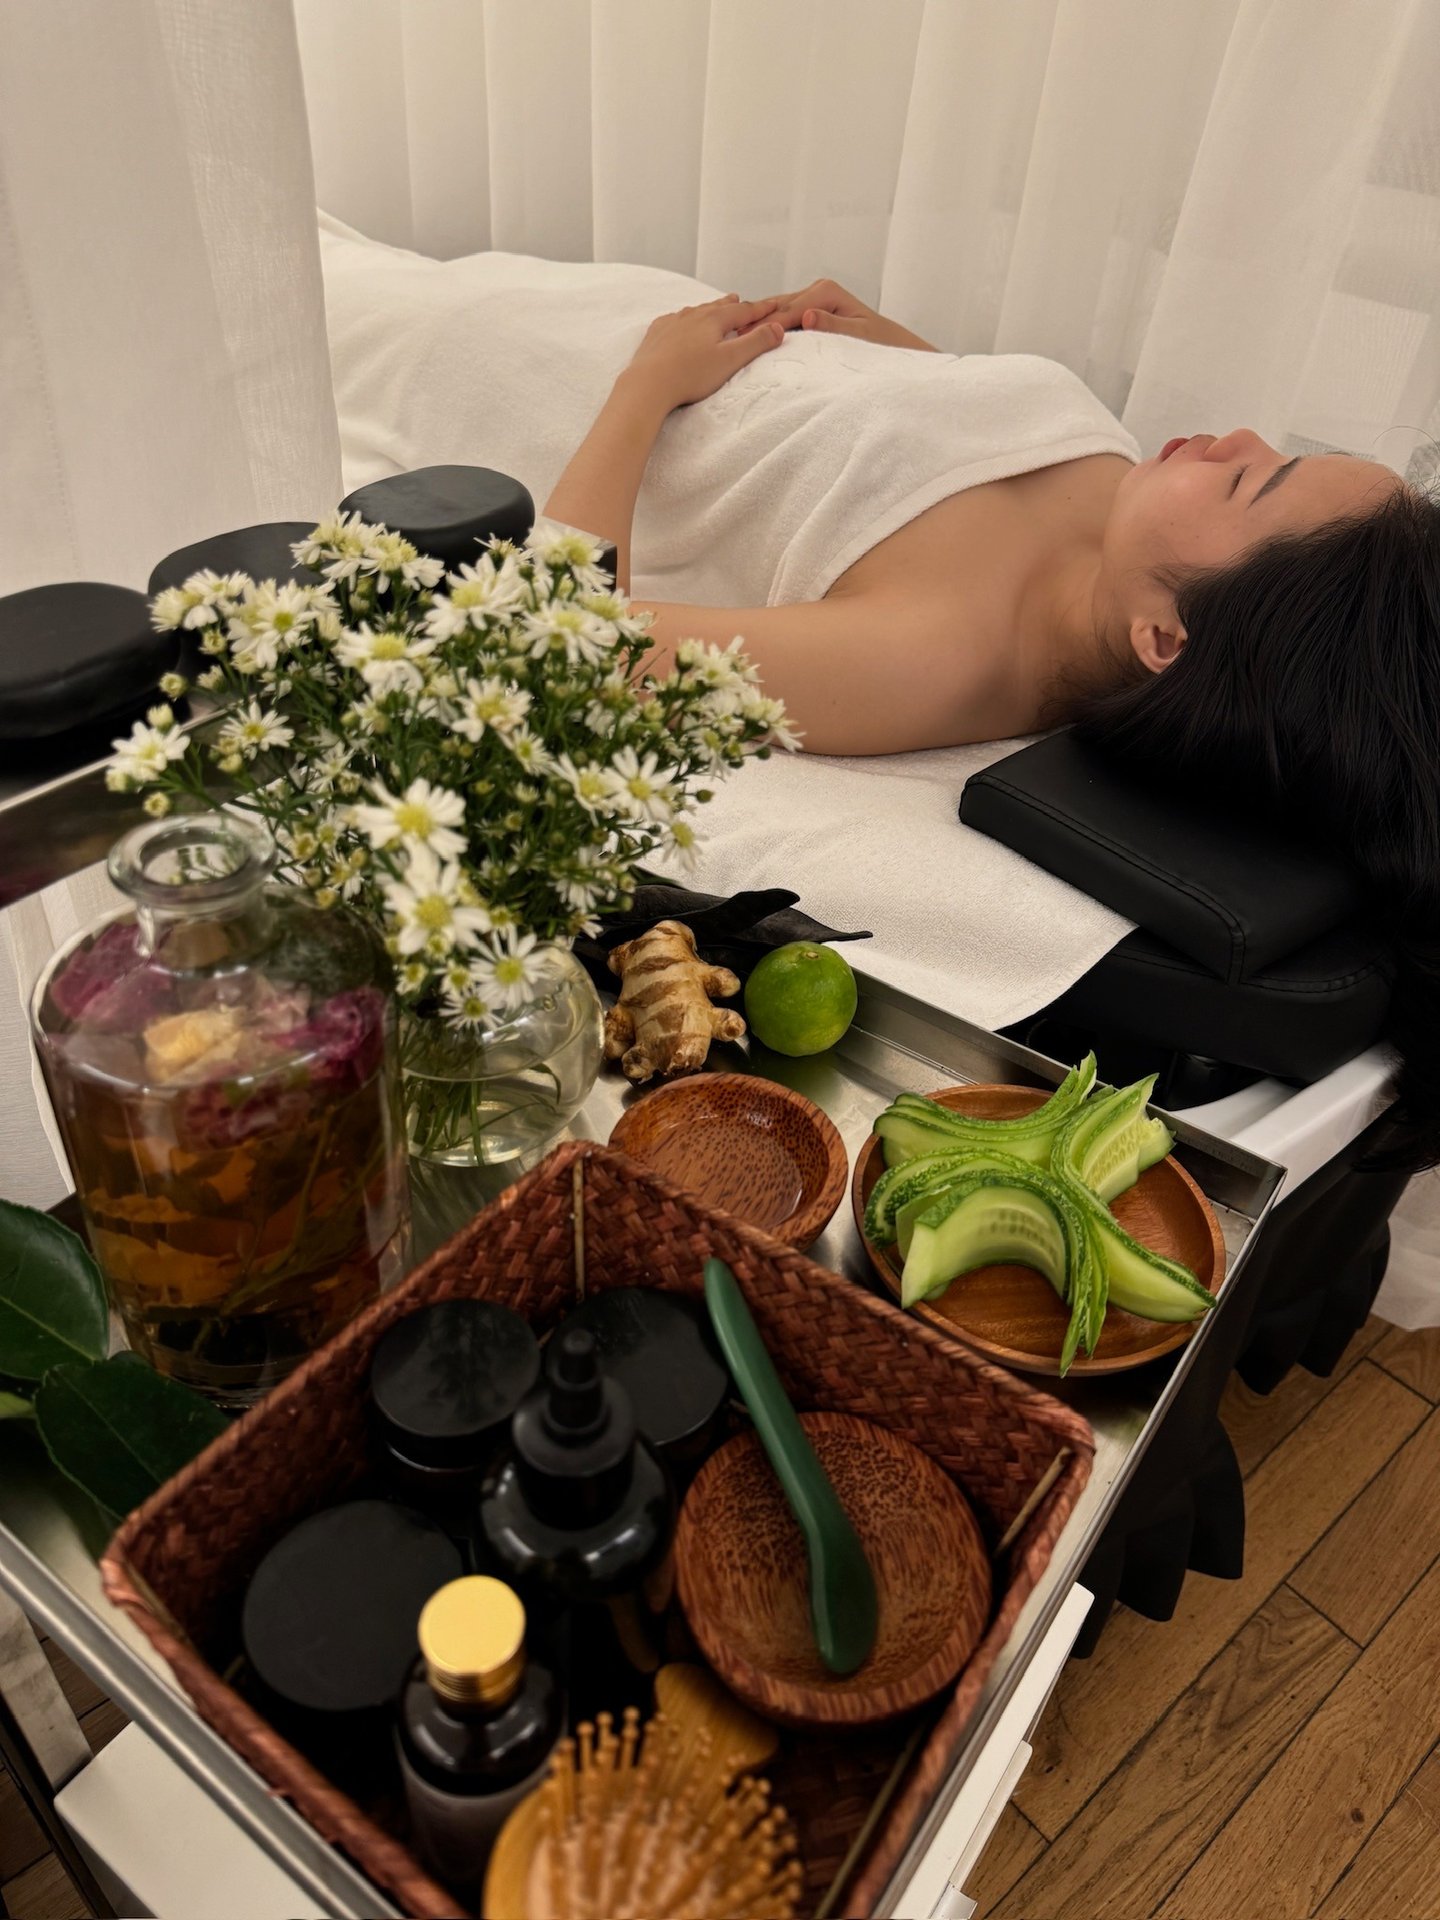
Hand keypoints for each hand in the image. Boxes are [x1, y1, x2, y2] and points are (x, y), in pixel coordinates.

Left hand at [623, 295, 785, 411]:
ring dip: (707, 309)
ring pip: (695, 311)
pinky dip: (683, 318)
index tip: (773, 305)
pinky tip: (680, 321)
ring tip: (713, 308)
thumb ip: (756, 343)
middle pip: (717, 306)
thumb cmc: (691, 375)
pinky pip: (673, 320)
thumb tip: (778, 328)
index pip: (744, 311)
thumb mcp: (730, 360)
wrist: (648, 384)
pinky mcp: (656, 334)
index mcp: (713, 320)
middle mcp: (693, 315)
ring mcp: (672, 322)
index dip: (761, 309)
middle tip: (740, 299)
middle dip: (732, 305)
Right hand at [740, 278, 935, 351]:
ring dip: (756, 323)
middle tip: (727, 337)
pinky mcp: (809, 308)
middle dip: (754, 321)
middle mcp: (818, 290)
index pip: (788, 311)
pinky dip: (765, 325)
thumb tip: (808, 316)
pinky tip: (747, 337)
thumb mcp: (858, 337)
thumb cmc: (879, 344)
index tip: (743, 339)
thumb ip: (833, 326)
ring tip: (730, 337)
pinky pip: (782, 316)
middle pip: (777, 306)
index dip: (765, 326)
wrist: (891, 345)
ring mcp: (812, 297)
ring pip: (776, 309)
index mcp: (826, 292)